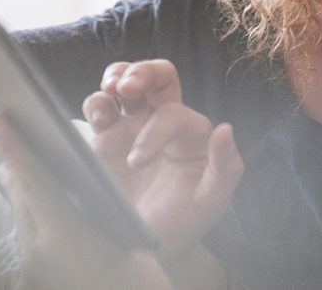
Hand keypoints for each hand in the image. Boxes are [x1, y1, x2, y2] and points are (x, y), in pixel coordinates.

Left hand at [0, 112, 173, 289]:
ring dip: (20, 189)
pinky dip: (29, 213)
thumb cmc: (139, 282)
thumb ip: (98, 206)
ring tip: (19, 165)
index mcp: (67, 234)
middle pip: (19, 195)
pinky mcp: (33, 277)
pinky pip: (25, 234)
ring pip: (19, 215)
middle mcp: (40, 251)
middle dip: (13, 163)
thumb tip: (73, 182)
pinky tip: (39, 206)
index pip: (32, 179)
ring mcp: (33, 267)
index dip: (13, 145)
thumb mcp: (128, 237)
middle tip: (5, 131)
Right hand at [84, 60, 243, 262]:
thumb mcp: (208, 204)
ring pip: (127, 81)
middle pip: (158, 77)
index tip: (137, 162)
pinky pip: (100, 106)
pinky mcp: (105, 138)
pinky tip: (97, 117)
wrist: (142, 249)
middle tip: (127, 86)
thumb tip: (226, 129)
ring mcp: (133, 127)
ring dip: (117, 75)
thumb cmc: (181, 225)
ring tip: (110, 90)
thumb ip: (224, 169)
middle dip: (143, 71)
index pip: (174, 113)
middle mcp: (164, 124)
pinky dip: (96, 102)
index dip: (155, 130)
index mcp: (192, 136)